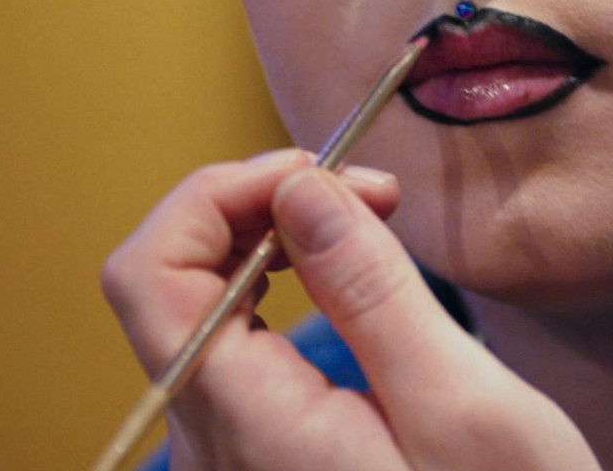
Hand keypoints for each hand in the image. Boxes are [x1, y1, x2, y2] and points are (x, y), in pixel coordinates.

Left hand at [101, 149, 600, 470]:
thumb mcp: (464, 404)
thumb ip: (370, 289)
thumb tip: (295, 188)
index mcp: (250, 431)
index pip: (148, 278)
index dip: (213, 196)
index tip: (312, 171)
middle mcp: (214, 447)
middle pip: (164, 285)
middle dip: (251, 205)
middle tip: (363, 190)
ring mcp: (228, 457)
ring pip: (196, 310)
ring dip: (267, 241)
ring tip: (364, 220)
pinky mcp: (255, 458)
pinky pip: (230, 348)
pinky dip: (275, 288)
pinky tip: (344, 277)